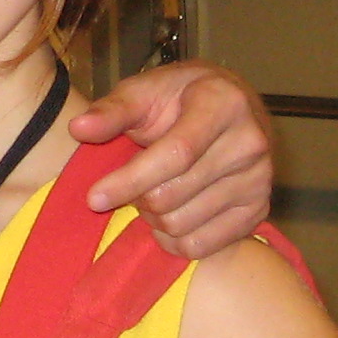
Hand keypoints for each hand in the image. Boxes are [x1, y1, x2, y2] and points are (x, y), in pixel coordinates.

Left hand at [70, 60, 273, 255]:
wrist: (231, 107)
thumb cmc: (179, 98)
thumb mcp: (145, 91)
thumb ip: (113, 110)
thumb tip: (78, 128)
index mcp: (224, 102)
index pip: (175, 154)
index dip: (131, 180)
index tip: (93, 197)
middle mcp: (251, 141)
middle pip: (173, 195)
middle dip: (138, 197)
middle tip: (133, 183)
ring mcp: (260, 180)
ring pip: (183, 225)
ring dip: (154, 219)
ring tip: (153, 194)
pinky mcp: (259, 210)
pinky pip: (201, 246)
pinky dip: (174, 240)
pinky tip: (170, 216)